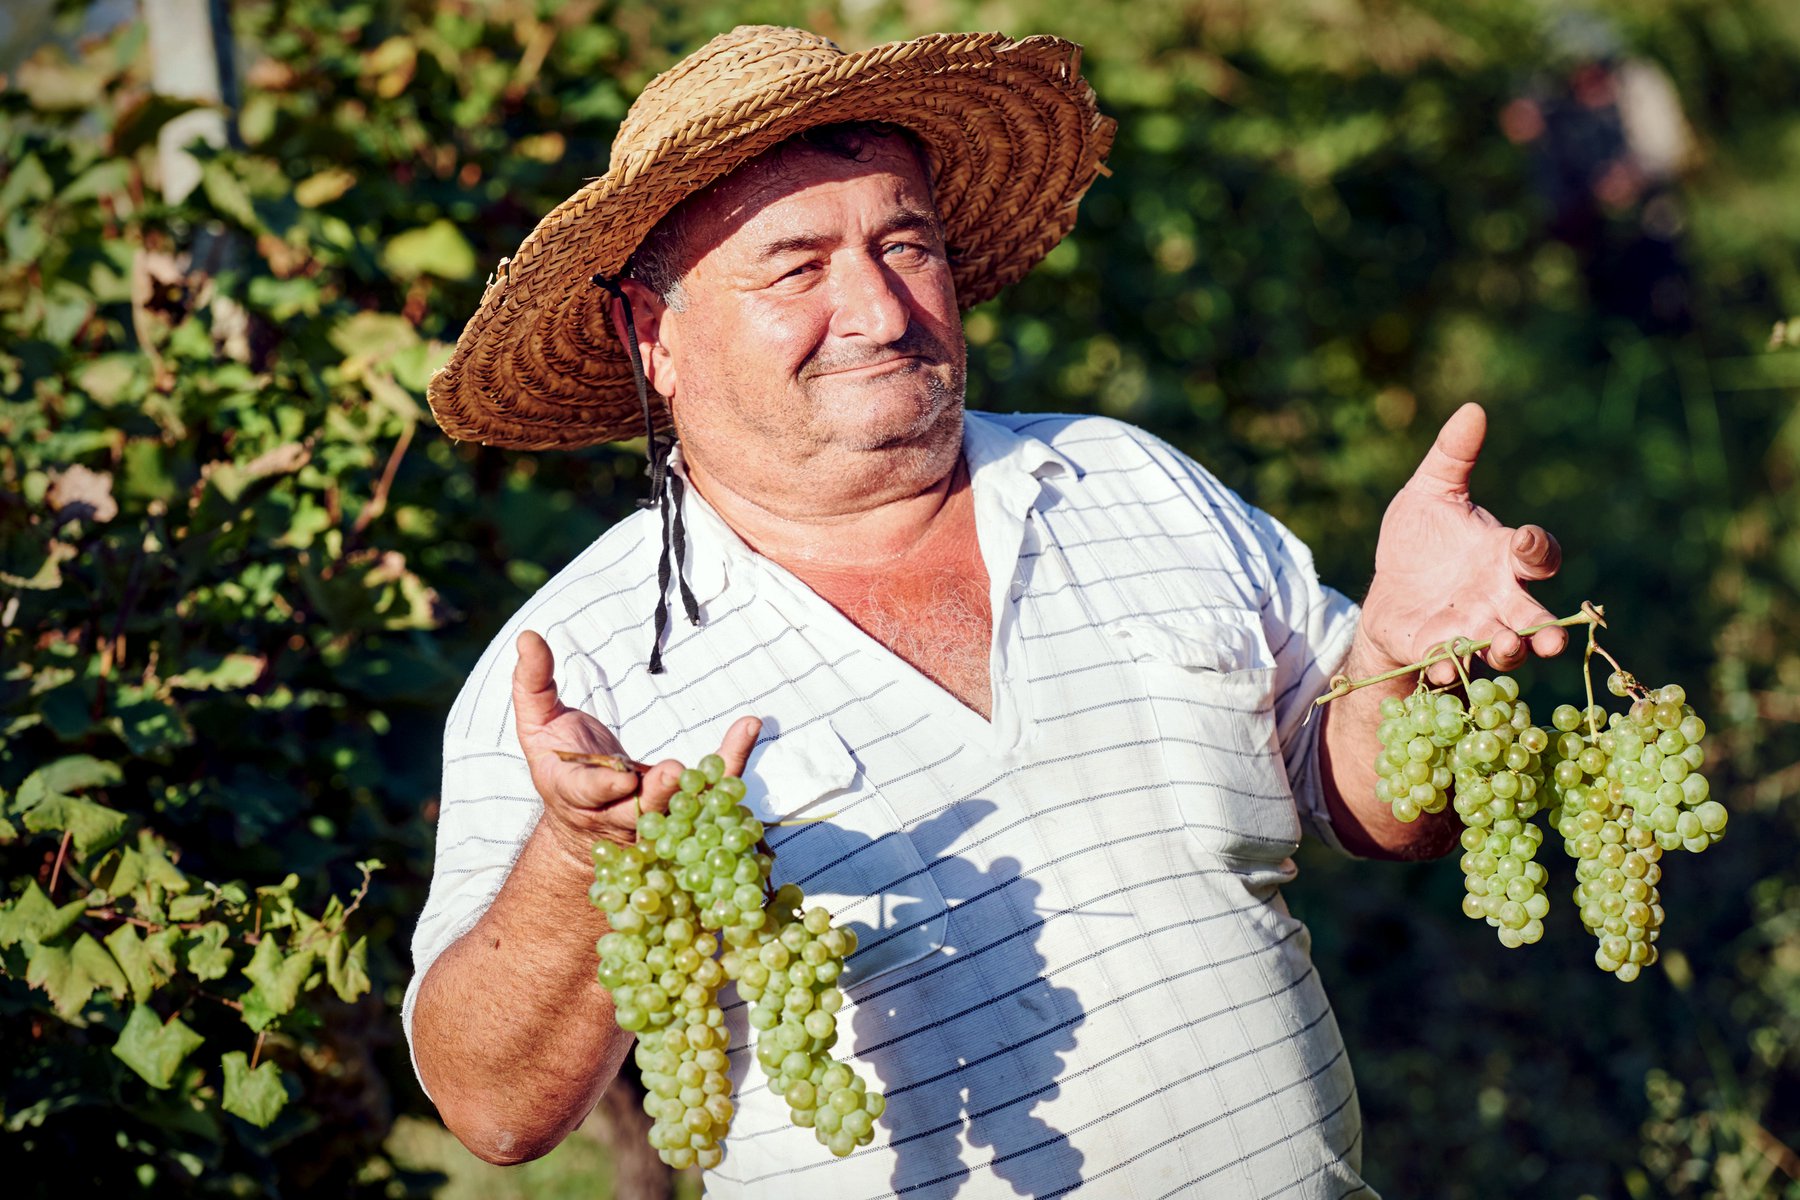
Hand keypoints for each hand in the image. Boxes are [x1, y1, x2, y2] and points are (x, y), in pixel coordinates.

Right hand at [511, 630, 760, 868]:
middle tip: (677, 772)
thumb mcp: (537, 722)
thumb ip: (534, 684)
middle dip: (659, 792)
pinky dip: (732, 760)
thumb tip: (529, 637)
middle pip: (642, 810)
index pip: (588, 792)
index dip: (604, 787)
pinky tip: (749, 727)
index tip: (622, 777)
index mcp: (574, 792)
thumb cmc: (561, 759)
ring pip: (684, 807)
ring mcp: (655, 817)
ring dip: (710, 782)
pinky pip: (712, 790)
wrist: (585, 816)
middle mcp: (616, 814)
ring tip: (733, 745)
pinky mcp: (683, 809)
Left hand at [1359, 403, 1566, 684]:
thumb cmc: (1420, 538)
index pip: (1538, 555)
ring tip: (1500, 649)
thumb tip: (1473, 409)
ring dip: (1504, 652)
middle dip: (1544, 630)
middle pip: (1533, 618)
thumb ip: (1452, 455)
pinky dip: (1446, 667)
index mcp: (1503, 557)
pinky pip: (1447, 662)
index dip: (1538, 551)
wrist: (1386, 585)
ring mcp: (1469, 628)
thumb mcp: (1429, 491)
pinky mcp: (1432, 649)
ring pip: (1500, 649)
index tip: (1525, 544)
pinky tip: (1438, 667)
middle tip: (1551, 638)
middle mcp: (1497, 599)